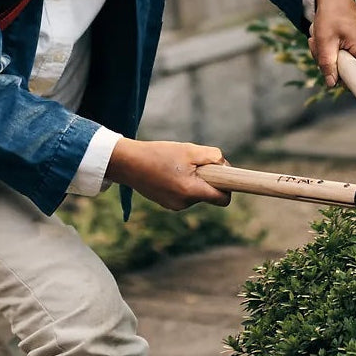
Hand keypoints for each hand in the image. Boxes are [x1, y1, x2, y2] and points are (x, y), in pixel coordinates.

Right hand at [104, 139, 231, 209]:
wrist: (127, 163)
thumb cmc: (159, 154)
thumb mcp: (189, 149)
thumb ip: (213, 157)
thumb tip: (225, 167)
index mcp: (192, 192)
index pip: (223, 199)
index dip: (229, 187)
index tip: (227, 176)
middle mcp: (184, 204)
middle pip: (209, 194)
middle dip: (207, 178)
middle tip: (194, 161)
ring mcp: (173, 206)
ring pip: (196, 192)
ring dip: (193, 179)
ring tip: (176, 164)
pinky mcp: (165, 203)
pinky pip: (183, 193)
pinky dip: (182, 182)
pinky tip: (168, 170)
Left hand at [308, 0, 355, 86]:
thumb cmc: (331, 15)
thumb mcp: (324, 41)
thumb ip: (327, 63)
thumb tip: (331, 84)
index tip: (344, 87)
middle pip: (351, 72)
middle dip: (331, 64)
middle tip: (318, 48)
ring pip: (344, 63)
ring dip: (328, 55)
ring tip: (321, 39)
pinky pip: (343, 55)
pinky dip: (331, 49)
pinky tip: (325, 38)